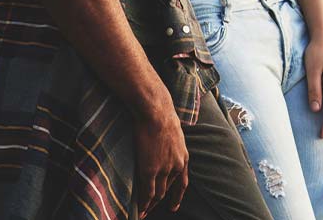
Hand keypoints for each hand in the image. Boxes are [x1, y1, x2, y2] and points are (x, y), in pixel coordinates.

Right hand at [134, 99, 189, 214]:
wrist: (156, 112)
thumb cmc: (162, 115)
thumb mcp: (173, 132)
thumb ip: (170, 143)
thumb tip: (164, 143)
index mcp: (183, 157)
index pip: (182, 182)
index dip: (177, 195)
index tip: (174, 205)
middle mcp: (176, 166)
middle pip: (168, 190)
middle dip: (160, 202)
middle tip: (151, 210)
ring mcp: (164, 169)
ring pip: (158, 194)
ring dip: (150, 205)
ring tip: (143, 213)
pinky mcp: (150, 170)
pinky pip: (147, 191)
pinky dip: (144, 202)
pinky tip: (139, 209)